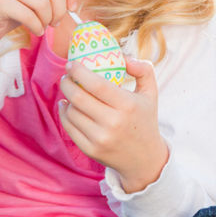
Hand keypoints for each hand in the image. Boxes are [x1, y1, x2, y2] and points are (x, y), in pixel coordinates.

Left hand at [58, 56, 168, 192]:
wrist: (145, 159)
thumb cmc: (145, 120)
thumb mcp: (150, 94)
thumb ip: (143, 70)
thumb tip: (124, 57)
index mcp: (128, 105)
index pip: (96, 84)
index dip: (79, 72)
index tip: (72, 65)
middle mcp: (113, 123)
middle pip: (78, 97)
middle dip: (66, 82)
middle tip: (66, 76)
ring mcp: (100, 139)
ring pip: (72, 112)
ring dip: (66, 98)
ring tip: (69, 92)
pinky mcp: (90, 150)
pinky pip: (69, 128)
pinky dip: (64, 114)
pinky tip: (67, 107)